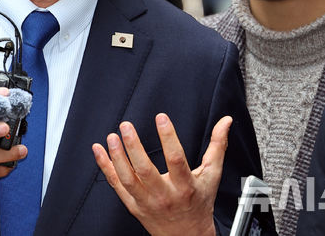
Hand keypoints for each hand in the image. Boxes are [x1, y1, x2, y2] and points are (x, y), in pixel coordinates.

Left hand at [92, 113, 231, 235]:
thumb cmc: (199, 203)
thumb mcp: (212, 176)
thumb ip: (217, 146)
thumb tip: (225, 122)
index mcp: (185, 186)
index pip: (176, 159)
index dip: (168, 137)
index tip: (161, 117)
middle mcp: (164, 195)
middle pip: (145, 170)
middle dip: (134, 146)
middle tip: (126, 126)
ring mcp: (146, 202)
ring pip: (127, 179)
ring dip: (116, 157)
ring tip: (112, 137)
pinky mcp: (133, 206)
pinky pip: (115, 185)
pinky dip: (105, 167)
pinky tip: (99, 150)